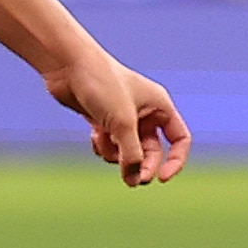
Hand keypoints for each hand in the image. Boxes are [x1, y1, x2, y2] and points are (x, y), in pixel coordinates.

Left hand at [46, 54, 191, 184]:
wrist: (68, 65)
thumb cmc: (101, 85)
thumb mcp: (122, 123)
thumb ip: (132, 155)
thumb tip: (134, 182)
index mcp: (159, 106)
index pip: (179, 140)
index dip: (175, 161)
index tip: (162, 178)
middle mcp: (145, 112)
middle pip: (152, 151)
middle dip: (141, 165)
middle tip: (132, 180)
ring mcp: (123, 117)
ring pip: (128, 151)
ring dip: (116, 155)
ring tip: (104, 141)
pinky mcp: (103, 121)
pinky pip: (111, 147)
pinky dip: (104, 147)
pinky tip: (94, 136)